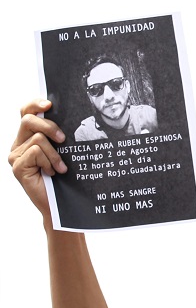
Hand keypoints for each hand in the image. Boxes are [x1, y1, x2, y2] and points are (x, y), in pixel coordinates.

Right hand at [8, 99, 67, 217]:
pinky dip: (49, 162)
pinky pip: (36, 152)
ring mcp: (15, 156)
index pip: (26, 112)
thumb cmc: (64, 177)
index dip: (34, 104)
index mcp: (28, 137)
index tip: (49, 104)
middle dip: (50, 126)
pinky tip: (52, 173)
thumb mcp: (62, 151)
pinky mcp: (17, 167)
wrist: (60, 203)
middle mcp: (18, 145)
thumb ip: (57, 136)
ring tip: (60, 168)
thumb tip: (67, 116)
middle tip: (63, 139)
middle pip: (29, 120)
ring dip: (54, 154)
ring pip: (37, 138)